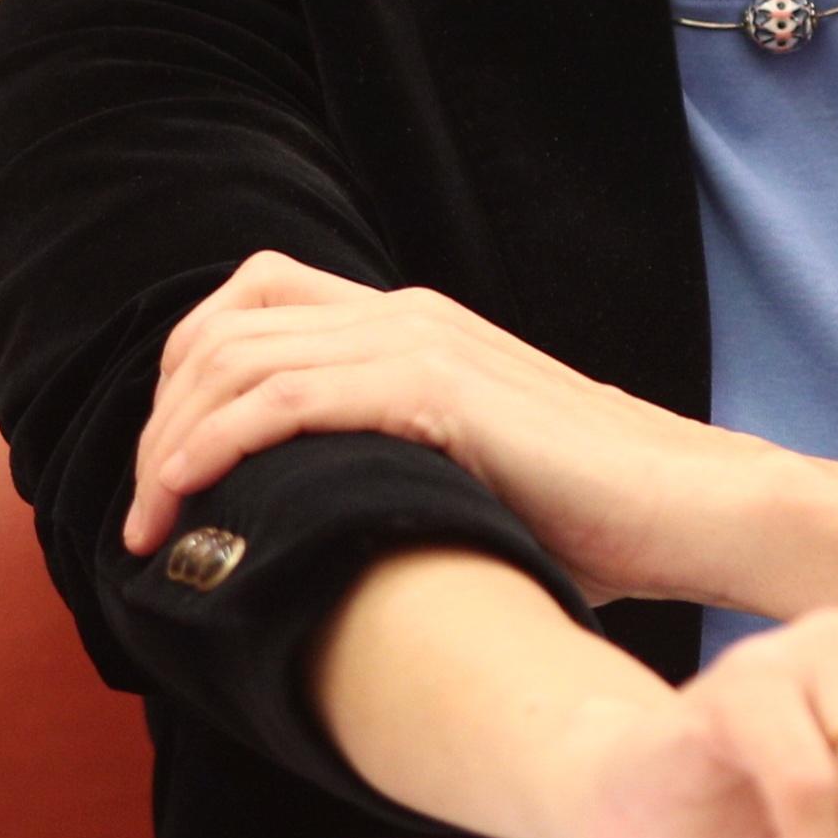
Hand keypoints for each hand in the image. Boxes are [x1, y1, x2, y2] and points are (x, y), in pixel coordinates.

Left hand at [124, 250, 757, 601]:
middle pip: (224, 325)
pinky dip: (210, 448)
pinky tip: (186, 502)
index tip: (168, 464)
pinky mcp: (433, 391)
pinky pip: (281, 401)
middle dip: (161, 415)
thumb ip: (400, 467)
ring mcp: (420, 343)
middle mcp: (406, 314)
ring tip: (152, 525)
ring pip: (236, 360)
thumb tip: (318, 536)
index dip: (187, 373)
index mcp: (415, 323)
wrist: (689, 504)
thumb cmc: (597, 518)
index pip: (255, 301)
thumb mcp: (474, 470)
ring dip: (168, 443)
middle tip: (147, 509)